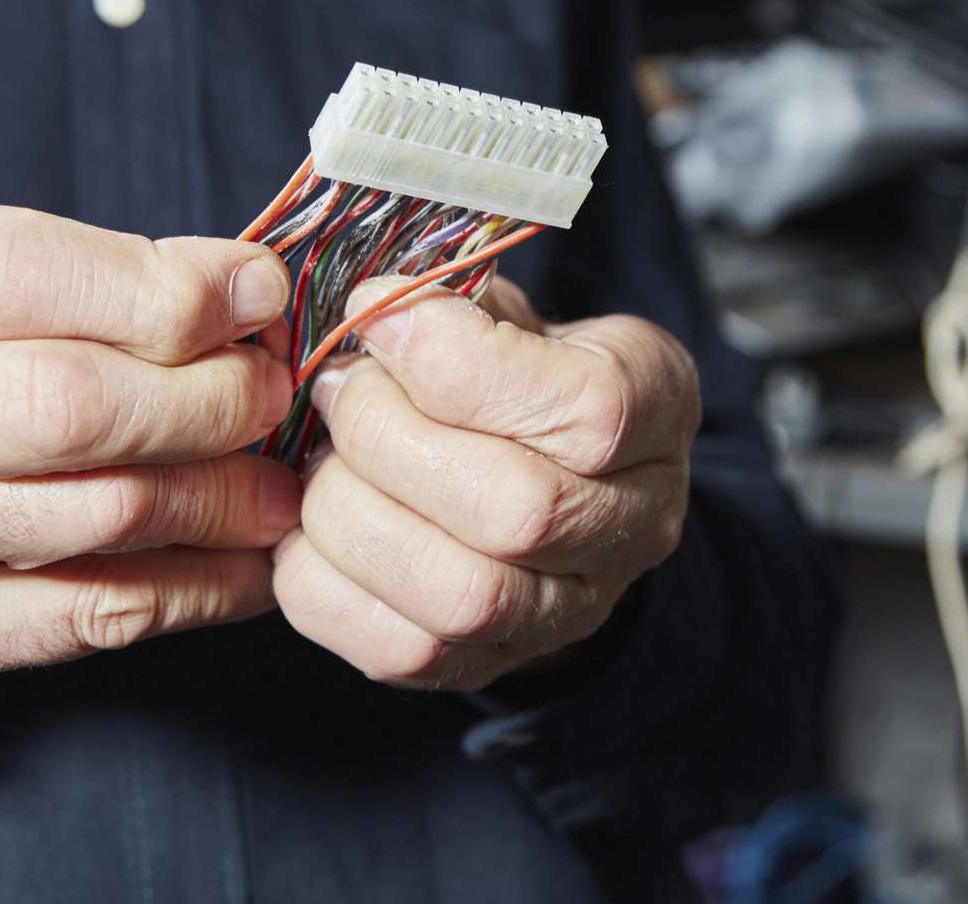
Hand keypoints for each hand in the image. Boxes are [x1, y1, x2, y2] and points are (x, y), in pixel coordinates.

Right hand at [0, 202, 301, 682]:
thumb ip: (99, 269)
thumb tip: (253, 294)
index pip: (24, 275)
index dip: (168, 292)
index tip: (260, 296)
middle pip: (69, 404)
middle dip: (209, 397)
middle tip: (270, 393)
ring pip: (103, 513)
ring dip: (225, 495)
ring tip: (277, 477)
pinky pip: (102, 613)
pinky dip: (204, 583)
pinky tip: (247, 555)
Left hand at [271, 276, 697, 690]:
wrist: (539, 470)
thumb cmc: (515, 367)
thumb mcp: (508, 307)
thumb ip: (454, 302)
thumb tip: (366, 310)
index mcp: (657, 409)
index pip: (590, 408)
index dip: (459, 360)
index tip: (375, 312)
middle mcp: (637, 524)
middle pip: (521, 511)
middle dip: (390, 436)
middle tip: (337, 387)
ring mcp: (570, 610)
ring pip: (464, 597)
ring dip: (354, 513)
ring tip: (322, 457)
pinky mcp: (488, 665)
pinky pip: (400, 653)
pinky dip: (325, 582)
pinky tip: (310, 522)